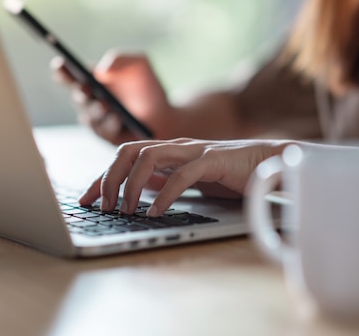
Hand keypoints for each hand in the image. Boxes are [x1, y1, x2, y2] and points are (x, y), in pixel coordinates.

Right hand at [51, 50, 173, 143]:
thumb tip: (102, 70)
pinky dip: (110, 125)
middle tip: (86, 89)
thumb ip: (121, 59)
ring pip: (89, 116)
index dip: (62, 71)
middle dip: (81, 93)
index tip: (60, 65)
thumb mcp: (139, 64)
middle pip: (78, 96)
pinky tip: (117, 118)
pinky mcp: (107, 136)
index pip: (69, 75)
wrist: (164, 114)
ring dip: (96, 111)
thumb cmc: (147, 86)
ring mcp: (96, 120)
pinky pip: (104, 131)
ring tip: (105, 106)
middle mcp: (89, 101)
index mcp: (91, 81)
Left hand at [79, 138, 290, 216]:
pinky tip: (156, 212)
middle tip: (102, 206)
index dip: (102, 177)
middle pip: (128, 151)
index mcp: (169, 150)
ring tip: (126, 210)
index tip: (86, 200)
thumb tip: (138, 190)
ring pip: (148, 157)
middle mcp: (177, 146)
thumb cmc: (230, 173)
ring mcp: (194, 150)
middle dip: (108, 178)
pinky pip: (182, 175)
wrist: (271, 163)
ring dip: (131, 185)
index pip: (124, 157)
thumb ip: (165, 179)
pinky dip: (165, 195)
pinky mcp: (214, 160)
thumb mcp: (189, 179)